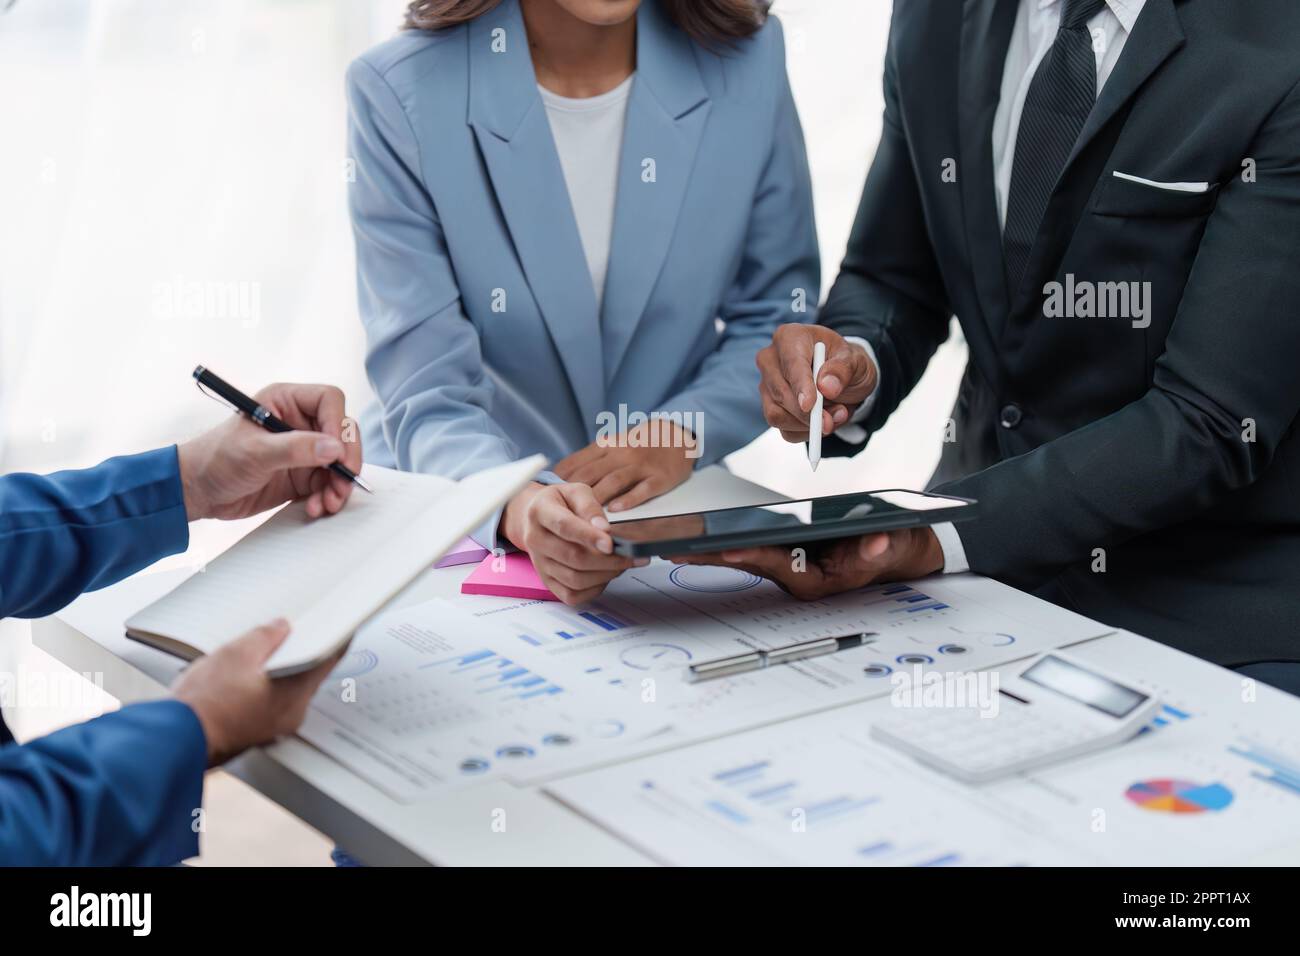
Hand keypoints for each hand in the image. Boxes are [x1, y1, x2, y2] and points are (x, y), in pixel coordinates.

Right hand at [171, 620, 343, 765]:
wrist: (175, 740)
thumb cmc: (204, 705)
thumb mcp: (237, 654)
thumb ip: (266, 636)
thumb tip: (281, 628)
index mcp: (295, 695)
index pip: (328, 660)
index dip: (334, 638)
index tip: (339, 625)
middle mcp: (291, 715)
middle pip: (307, 675)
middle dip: (299, 653)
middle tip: (289, 633)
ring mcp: (273, 727)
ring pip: (285, 689)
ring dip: (277, 671)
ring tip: (256, 652)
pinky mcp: (254, 732)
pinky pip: (268, 703)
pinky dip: (262, 688)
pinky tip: (242, 677)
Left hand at [177, 383, 361, 520]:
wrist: (198, 492)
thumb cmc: (215, 459)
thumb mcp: (255, 452)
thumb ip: (296, 449)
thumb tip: (334, 449)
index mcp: (286, 402)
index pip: (329, 401)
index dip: (338, 424)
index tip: (335, 451)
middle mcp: (299, 423)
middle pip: (342, 433)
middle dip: (346, 460)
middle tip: (344, 482)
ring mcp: (304, 450)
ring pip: (340, 462)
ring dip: (339, 485)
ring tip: (328, 503)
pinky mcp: (303, 475)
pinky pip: (328, 484)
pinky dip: (328, 497)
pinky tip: (315, 507)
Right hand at [502, 482, 644, 604]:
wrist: (537, 518)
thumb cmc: (561, 503)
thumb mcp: (576, 492)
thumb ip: (590, 507)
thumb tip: (604, 530)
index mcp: (540, 512)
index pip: (565, 527)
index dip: (589, 536)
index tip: (610, 544)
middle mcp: (535, 540)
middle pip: (573, 557)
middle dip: (607, 559)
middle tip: (630, 555)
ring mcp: (540, 564)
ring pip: (575, 579)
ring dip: (605, 575)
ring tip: (622, 564)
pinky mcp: (547, 581)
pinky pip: (572, 595)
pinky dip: (594, 589)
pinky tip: (606, 575)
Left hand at [554, 421, 695, 512]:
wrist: (677, 435)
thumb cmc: (639, 445)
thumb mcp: (612, 445)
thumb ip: (589, 459)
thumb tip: (559, 476)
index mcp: (605, 446)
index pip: (576, 463)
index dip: (559, 482)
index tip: (546, 498)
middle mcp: (620, 454)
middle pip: (591, 473)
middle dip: (573, 493)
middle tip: (560, 513)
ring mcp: (640, 466)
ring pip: (614, 481)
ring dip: (597, 498)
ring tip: (583, 516)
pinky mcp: (659, 478)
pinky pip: (642, 489)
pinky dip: (628, 500)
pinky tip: (615, 510)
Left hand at [671, 527, 942, 599]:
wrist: (892, 551)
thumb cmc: (888, 550)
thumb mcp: (892, 547)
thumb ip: (882, 548)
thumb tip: (877, 542)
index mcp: (814, 577)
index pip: (774, 562)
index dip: (748, 554)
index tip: (720, 549)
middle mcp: (794, 573)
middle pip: (745, 561)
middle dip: (709, 555)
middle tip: (673, 549)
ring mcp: (785, 564)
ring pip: (740, 555)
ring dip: (707, 550)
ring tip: (672, 543)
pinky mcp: (782, 553)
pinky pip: (747, 546)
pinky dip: (721, 541)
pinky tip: (696, 535)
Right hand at [757, 324, 877, 442]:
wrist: (843, 378)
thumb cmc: (846, 364)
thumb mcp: (856, 361)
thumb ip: (843, 369)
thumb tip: (826, 386)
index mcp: (790, 337)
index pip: (791, 364)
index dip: (800, 385)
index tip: (810, 405)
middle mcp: (770, 360)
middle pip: (780, 393)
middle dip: (808, 413)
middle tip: (834, 419)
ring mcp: (767, 386)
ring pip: (777, 415)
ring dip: (809, 424)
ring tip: (836, 414)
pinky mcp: (771, 408)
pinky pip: (784, 430)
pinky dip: (806, 432)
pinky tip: (822, 420)